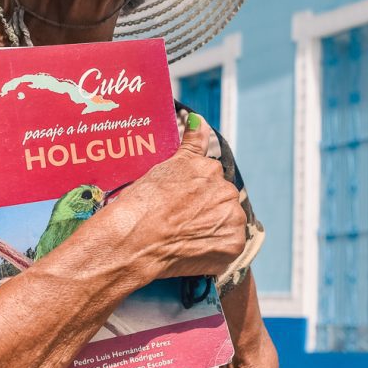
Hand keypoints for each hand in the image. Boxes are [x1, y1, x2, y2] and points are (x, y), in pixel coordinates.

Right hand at [108, 113, 246, 281]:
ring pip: (228, 221)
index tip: (180, 203)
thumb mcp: (165, 165)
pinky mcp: (234, 243)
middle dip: (206, 208)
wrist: (133, 240)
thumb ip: (191, 142)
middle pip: (222, 199)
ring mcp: (232, 217)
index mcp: (209, 169)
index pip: (211, 179)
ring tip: (186, 236)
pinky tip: (194, 248)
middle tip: (181, 221)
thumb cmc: (141, 203)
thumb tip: (199, 119)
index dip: (194, 193)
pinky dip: (216, 248)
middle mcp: (226, 190)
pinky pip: (230, 245)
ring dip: (214, 227)